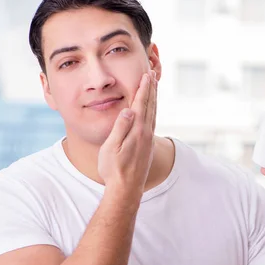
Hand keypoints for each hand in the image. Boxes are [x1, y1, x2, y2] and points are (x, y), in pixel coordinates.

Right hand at [98, 70, 156, 193]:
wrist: (126, 190)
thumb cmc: (114, 170)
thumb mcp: (111, 149)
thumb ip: (120, 129)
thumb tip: (129, 111)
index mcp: (137, 132)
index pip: (141, 105)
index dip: (144, 89)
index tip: (147, 75)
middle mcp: (146, 134)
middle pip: (150, 106)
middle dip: (151, 89)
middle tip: (153, 73)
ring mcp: (148, 140)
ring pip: (153, 114)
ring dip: (153, 98)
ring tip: (154, 86)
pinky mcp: (147, 146)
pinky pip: (152, 122)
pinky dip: (152, 110)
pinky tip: (151, 109)